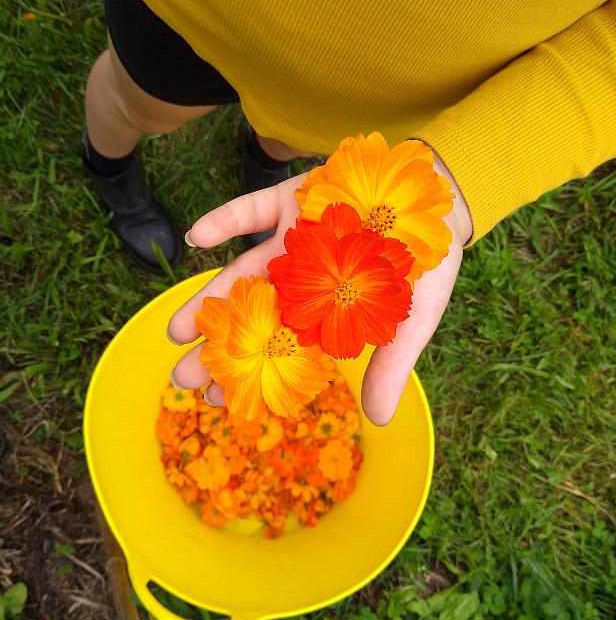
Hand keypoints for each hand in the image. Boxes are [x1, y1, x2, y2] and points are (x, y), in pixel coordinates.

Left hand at [167, 159, 471, 425]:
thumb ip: (391, 365)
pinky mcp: (291, 198)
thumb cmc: (428, 265)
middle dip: (217, 346)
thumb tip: (380, 421)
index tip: (216, 398)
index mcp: (325, 310)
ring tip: (173, 330)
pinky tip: (195, 239)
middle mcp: (300, 278)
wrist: (439, 198)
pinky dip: (224, 221)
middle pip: (251, 316)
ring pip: (241, 272)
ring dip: (209, 297)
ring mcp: (290, 239)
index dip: (249, 373)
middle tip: (180, 377)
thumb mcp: (413, 319)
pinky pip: (252, 210)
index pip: (279, 349)